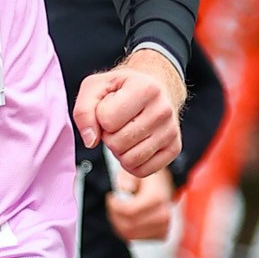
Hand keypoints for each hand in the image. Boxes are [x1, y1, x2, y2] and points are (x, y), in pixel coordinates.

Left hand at [72, 55, 182, 178]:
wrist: (155, 86)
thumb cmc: (123, 88)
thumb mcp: (96, 87)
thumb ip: (84, 111)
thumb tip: (91, 140)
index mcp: (145, 88)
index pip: (106, 120)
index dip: (100, 117)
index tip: (110, 107)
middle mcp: (163, 109)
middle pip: (117, 143)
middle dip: (109, 136)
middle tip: (117, 123)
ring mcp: (171, 131)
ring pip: (130, 160)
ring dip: (119, 151)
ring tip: (125, 133)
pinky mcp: (174, 148)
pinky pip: (143, 171)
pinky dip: (132, 163)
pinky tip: (134, 145)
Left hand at [104, 167, 176, 243]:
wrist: (164, 187)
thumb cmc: (147, 180)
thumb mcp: (135, 172)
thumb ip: (127, 178)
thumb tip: (126, 188)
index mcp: (157, 198)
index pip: (130, 211)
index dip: (115, 206)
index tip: (111, 197)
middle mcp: (163, 215)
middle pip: (129, 226)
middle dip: (115, 216)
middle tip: (113, 205)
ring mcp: (164, 227)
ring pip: (130, 235)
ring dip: (119, 224)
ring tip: (119, 211)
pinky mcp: (161, 235)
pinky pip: (136, 238)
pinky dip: (126, 230)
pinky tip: (127, 218)